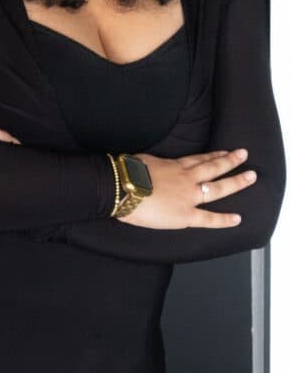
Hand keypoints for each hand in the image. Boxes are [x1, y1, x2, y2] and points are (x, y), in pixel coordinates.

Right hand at [116, 149, 255, 229]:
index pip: (198, 159)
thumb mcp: (142, 162)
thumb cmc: (126, 174)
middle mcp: (185, 178)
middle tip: (243, 155)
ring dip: (236, 181)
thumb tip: (149, 169)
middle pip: (213, 167)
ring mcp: (188, 196)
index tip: (224, 152)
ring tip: (251, 177)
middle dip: (230, 161)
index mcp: (173, 165)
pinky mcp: (185, 215)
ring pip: (217, 187)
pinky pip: (209, 218)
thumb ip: (153, 166)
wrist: (121, 187)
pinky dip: (224, 219)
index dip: (213, 155)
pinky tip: (237, 219)